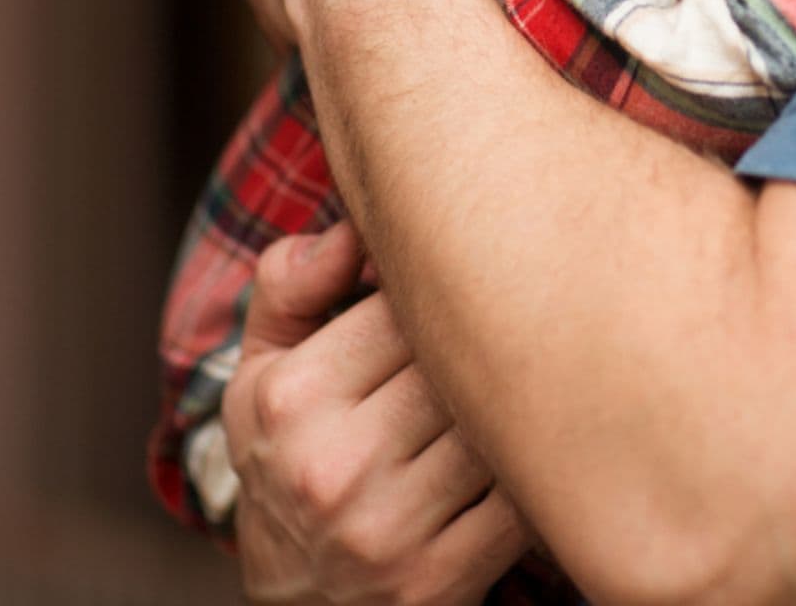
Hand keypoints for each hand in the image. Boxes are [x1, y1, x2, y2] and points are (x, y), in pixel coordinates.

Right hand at [222, 223, 531, 605]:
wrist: (296, 603)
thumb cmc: (290, 459)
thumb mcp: (263, 374)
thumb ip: (293, 285)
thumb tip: (352, 227)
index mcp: (293, 398)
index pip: (408, 309)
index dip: (446, 298)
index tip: (462, 296)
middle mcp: (332, 466)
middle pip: (457, 364)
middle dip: (486, 348)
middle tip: (516, 329)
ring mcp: (387, 530)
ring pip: (494, 426)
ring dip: (516, 404)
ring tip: (525, 384)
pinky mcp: (440, 580)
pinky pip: (520, 500)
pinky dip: (532, 471)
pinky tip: (526, 454)